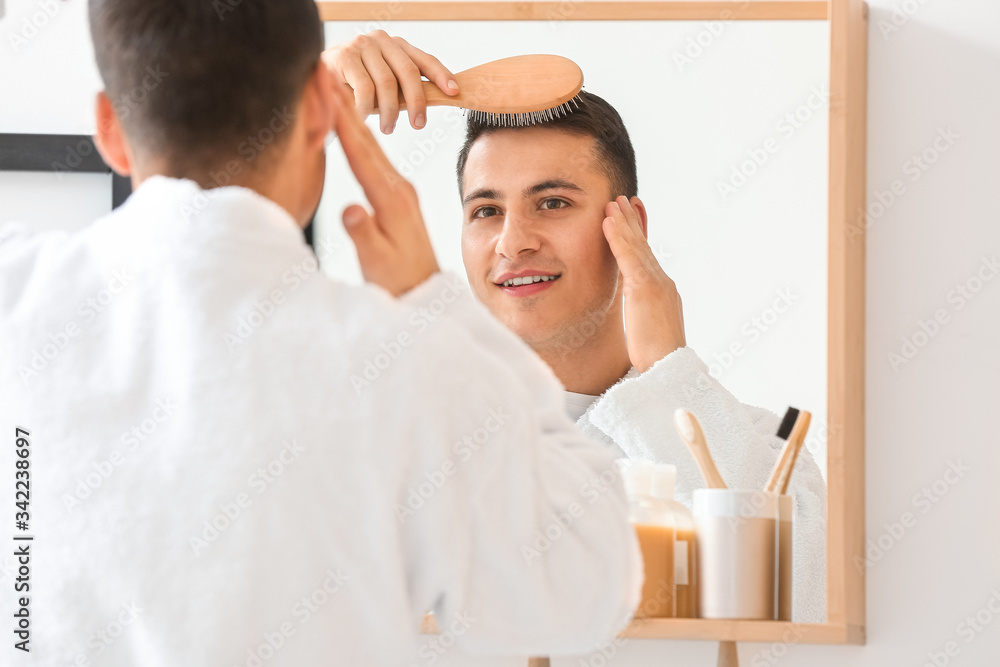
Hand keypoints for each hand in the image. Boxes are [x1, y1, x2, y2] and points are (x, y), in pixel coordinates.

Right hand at [322, 30, 459, 133]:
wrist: (316, 75)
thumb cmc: (356, 84)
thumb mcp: (385, 82)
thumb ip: (405, 88)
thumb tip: (438, 101)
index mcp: (397, 45)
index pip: (424, 59)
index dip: (441, 75)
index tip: (454, 92)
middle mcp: (381, 40)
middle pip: (408, 73)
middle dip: (416, 101)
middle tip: (418, 124)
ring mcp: (361, 45)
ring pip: (386, 84)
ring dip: (390, 111)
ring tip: (388, 127)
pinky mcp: (344, 57)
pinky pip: (364, 89)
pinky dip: (367, 109)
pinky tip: (365, 119)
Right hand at [330, 78, 439, 295]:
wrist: (423, 296)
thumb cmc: (397, 282)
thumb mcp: (376, 261)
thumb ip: (362, 232)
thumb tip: (348, 209)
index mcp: (392, 198)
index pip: (361, 152)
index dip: (343, 120)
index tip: (328, 90)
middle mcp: (399, 189)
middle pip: (368, 140)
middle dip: (346, 106)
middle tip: (328, 74)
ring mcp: (401, 192)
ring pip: (373, 148)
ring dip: (354, 118)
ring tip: (336, 92)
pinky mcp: (399, 198)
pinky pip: (377, 161)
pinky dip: (361, 141)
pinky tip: (354, 132)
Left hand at [602, 196, 685, 372]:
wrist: (669, 370)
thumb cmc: (657, 357)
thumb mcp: (647, 328)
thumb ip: (642, 313)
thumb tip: (638, 311)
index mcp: (662, 291)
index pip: (647, 257)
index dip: (639, 236)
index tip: (633, 216)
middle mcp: (662, 282)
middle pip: (643, 246)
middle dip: (633, 221)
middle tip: (623, 199)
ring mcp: (656, 284)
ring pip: (637, 246)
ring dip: (623, 222)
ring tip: (613, 202)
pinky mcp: (645, 289)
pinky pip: (628, 257)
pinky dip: (618, 237)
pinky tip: (608, 222)